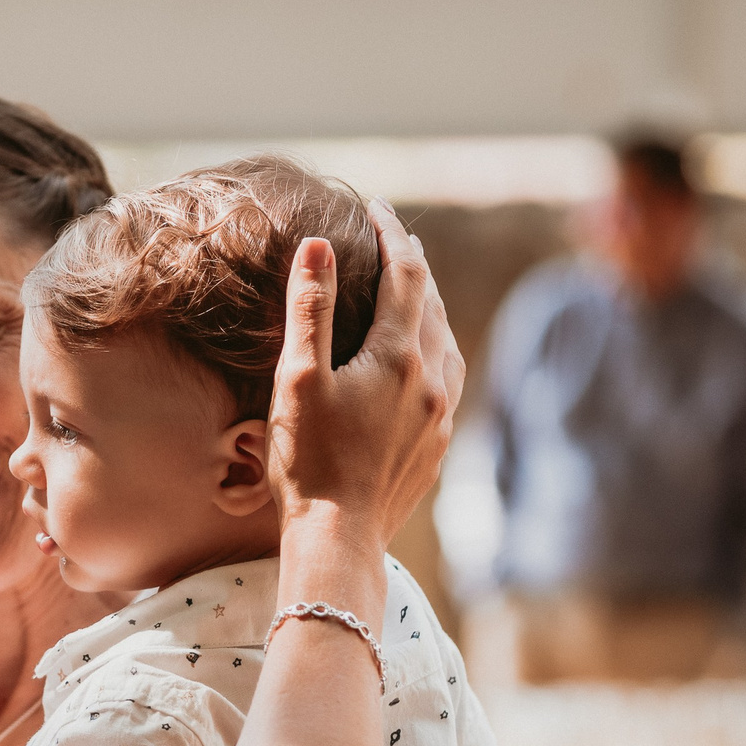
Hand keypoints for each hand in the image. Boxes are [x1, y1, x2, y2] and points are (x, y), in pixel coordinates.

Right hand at [271, 204, 463, 545]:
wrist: (339, 538)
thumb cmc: (308, 461)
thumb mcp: (297, 378)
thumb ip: (311, 309)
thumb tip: (320, 246)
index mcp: (398, 356)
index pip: (406, 273)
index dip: (391, 233)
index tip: (375, 208)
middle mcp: (432, 379)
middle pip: (432, 301)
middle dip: (412, 263)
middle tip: (392, 236)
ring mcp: (441, 414)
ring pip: (445, 339)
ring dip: (428, 304)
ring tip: (410, 287)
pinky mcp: (439, 443)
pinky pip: (448, 376)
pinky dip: (434, 345)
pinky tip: (420, 355)